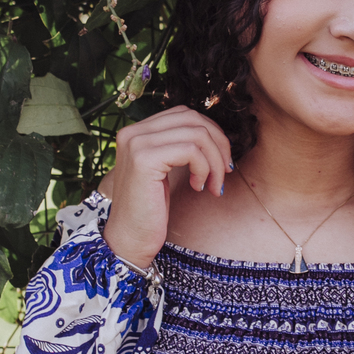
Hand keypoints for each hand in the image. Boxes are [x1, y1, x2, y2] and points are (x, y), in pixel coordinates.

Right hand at [99, 106, 232, 270]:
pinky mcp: (144, 159)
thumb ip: (179, 147)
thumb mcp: (165, 170)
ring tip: (213, 185)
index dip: (210, 133)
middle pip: (192, 118)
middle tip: (224, 172)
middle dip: (218, 144)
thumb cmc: (150, 210)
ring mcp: (137, 143)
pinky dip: (204, 168)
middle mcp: (133, 132)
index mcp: (137, 132)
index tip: (220, 161)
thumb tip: (216, 135)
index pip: (184, 114)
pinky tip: (198, 187)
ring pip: (196, 133)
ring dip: (214, 160)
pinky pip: (191, 150)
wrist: (129, 239)